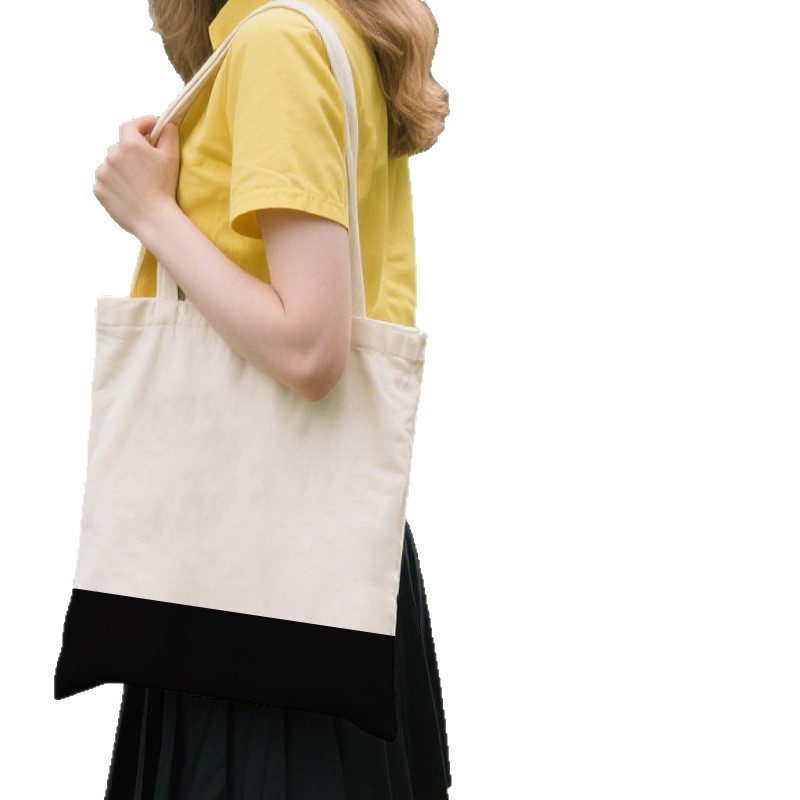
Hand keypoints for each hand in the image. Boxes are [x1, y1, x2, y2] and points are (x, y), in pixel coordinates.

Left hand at [93, 116, 179, 239]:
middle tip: (145, 162)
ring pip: (110, 163)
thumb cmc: (164, 187)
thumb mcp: (171, 157)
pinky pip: (104, 180)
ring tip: (135, 180)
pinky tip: (126, 191)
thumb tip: (167, 123)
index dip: (141, 124)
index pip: (130, 126)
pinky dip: (113, 182)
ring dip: (120, 167)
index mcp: (129, 145)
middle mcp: (111, 155)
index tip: (151, 127)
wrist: (155, 219)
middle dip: (131, 150)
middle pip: (119, 146)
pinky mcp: (98, 189)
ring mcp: (102, 173)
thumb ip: (169, 135)